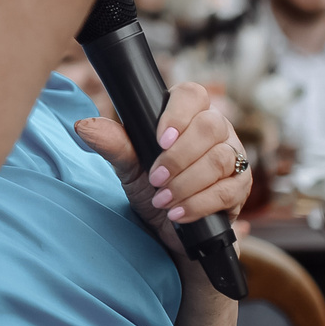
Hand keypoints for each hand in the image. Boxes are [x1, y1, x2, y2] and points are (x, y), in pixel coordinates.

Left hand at [75, 78, 250, 237]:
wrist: (168, 231)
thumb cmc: (152, 188)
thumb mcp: (129, 167)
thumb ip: (114, 144)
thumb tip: (83, 126)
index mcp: (189, 115)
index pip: (192, 95)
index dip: (178, 113)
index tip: (159, 139)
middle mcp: (216, 130)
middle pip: (211, 127)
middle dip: (180, 157)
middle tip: (156, 178)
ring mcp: (233, 157)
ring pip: (220, 159)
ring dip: (187, 183)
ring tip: (163, 200)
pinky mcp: (240, 188)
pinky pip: (228, 190)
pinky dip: (199, 203)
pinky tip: (179, 213)